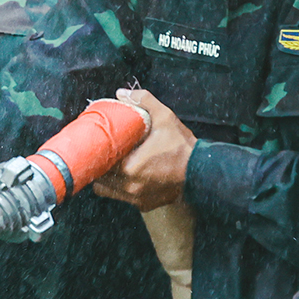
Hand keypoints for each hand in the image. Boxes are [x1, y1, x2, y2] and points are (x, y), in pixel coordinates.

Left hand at [92, 89, 194, 210]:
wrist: (202, 171)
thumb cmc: (183, 147)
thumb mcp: (165, 118)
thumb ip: (143, 102)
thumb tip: (122, 94)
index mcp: (130, 168)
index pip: (99, 163)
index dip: (96, 153)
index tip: (99, 144)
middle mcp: (130, 187)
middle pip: (99, 178)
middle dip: (100, 165)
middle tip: (106, 152)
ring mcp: (136, 199)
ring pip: (107, 191)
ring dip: (107, 179)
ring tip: (114, 164)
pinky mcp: (144, 205)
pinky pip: (122, 198)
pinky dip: (121, 188)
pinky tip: (129, 175)